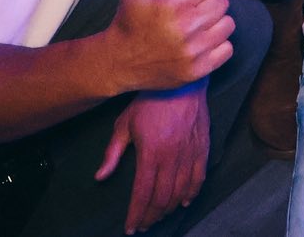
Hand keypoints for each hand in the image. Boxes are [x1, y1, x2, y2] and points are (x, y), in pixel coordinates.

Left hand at [94, 86, 208, 233]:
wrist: (181, 81)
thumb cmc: (149, 101)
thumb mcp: (124, 124)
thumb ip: (112, 153)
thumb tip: (100, 177)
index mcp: (151, 152)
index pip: (143, 193)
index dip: (136, 213)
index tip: (131, 227)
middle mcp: (172, 156)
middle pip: (162, 197)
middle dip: (152, 216)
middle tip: (144, 225)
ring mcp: (190, 152)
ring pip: (181, 190)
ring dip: (169, 208)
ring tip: (160, 216)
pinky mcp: (203, 146)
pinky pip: (200, 176)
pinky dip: (192, 192)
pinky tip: (184, 201)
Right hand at [104, 0, 236, 92]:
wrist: (118, 62)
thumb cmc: (129, 18)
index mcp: (171, 4)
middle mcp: (184, 28)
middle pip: (222, 2)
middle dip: (208, 1)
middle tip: (193, 7)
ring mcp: (192, 51)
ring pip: (227, 24)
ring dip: (216, 22)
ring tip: (198, 23)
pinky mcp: (197, 70)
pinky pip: (227, 49)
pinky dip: (218, 45)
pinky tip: (201, 41)